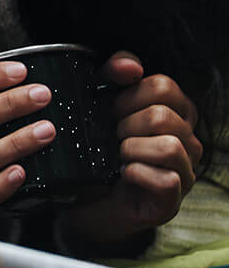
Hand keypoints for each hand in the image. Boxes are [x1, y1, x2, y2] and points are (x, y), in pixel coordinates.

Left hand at [66, 52, 201, 246]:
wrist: (82, 198)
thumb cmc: (96, 150)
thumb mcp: (99, 105)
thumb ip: (113, 75)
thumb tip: (130, 66)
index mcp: (175, 112)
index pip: (163, 85)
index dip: (127, 95)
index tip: (109, 111)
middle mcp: (187, 140)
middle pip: (163, 115)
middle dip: (126, 124)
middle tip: (110, 137)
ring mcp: (184, 172)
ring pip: (169, 146)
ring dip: (131, 149)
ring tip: (117, 156)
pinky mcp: (171, 201)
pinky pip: (166, 180)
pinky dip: (137, 173)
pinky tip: (122, 173)